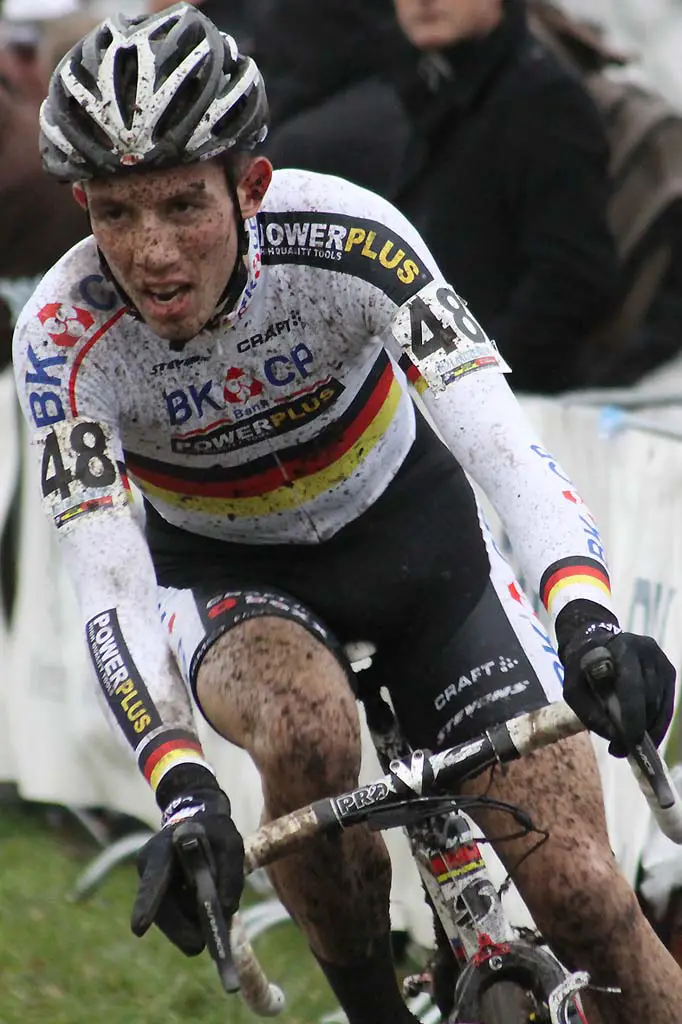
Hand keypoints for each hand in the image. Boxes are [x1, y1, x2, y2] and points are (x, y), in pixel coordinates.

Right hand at [131, 778, 243, 954]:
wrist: (199, 822)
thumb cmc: (214, 831)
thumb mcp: (231, 843)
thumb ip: (231, 874)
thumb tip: (225, 911)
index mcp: (162, 848)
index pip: (154, 878)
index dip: (148, 903)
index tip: (139, 929)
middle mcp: (149, 868)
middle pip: (160, 909)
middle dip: (181, 929)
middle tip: (201, 945)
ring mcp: (150, 884)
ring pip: (169, 918)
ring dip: (191, 923)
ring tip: (212, 909)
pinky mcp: (157, 898)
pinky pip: (174, 918)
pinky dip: (191, 920)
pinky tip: (204, 908)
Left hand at [557, 611, 675, 756]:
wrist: (595, 641)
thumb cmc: (582, 666)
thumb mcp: (573, 687)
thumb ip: (589, 712)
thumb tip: (614, 737)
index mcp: (622, 649)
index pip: (633, 687)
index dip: (633, 716)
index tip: (628, 740)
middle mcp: (647, 651)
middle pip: (649, 698)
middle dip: (640, 727)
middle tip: (625, 749)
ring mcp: (661, 660)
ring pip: (660, 704)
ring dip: (648, 727)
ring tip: (630, 744)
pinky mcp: (668, 671)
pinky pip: (667, 704)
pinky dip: (657, 722)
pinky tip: (646, 735)